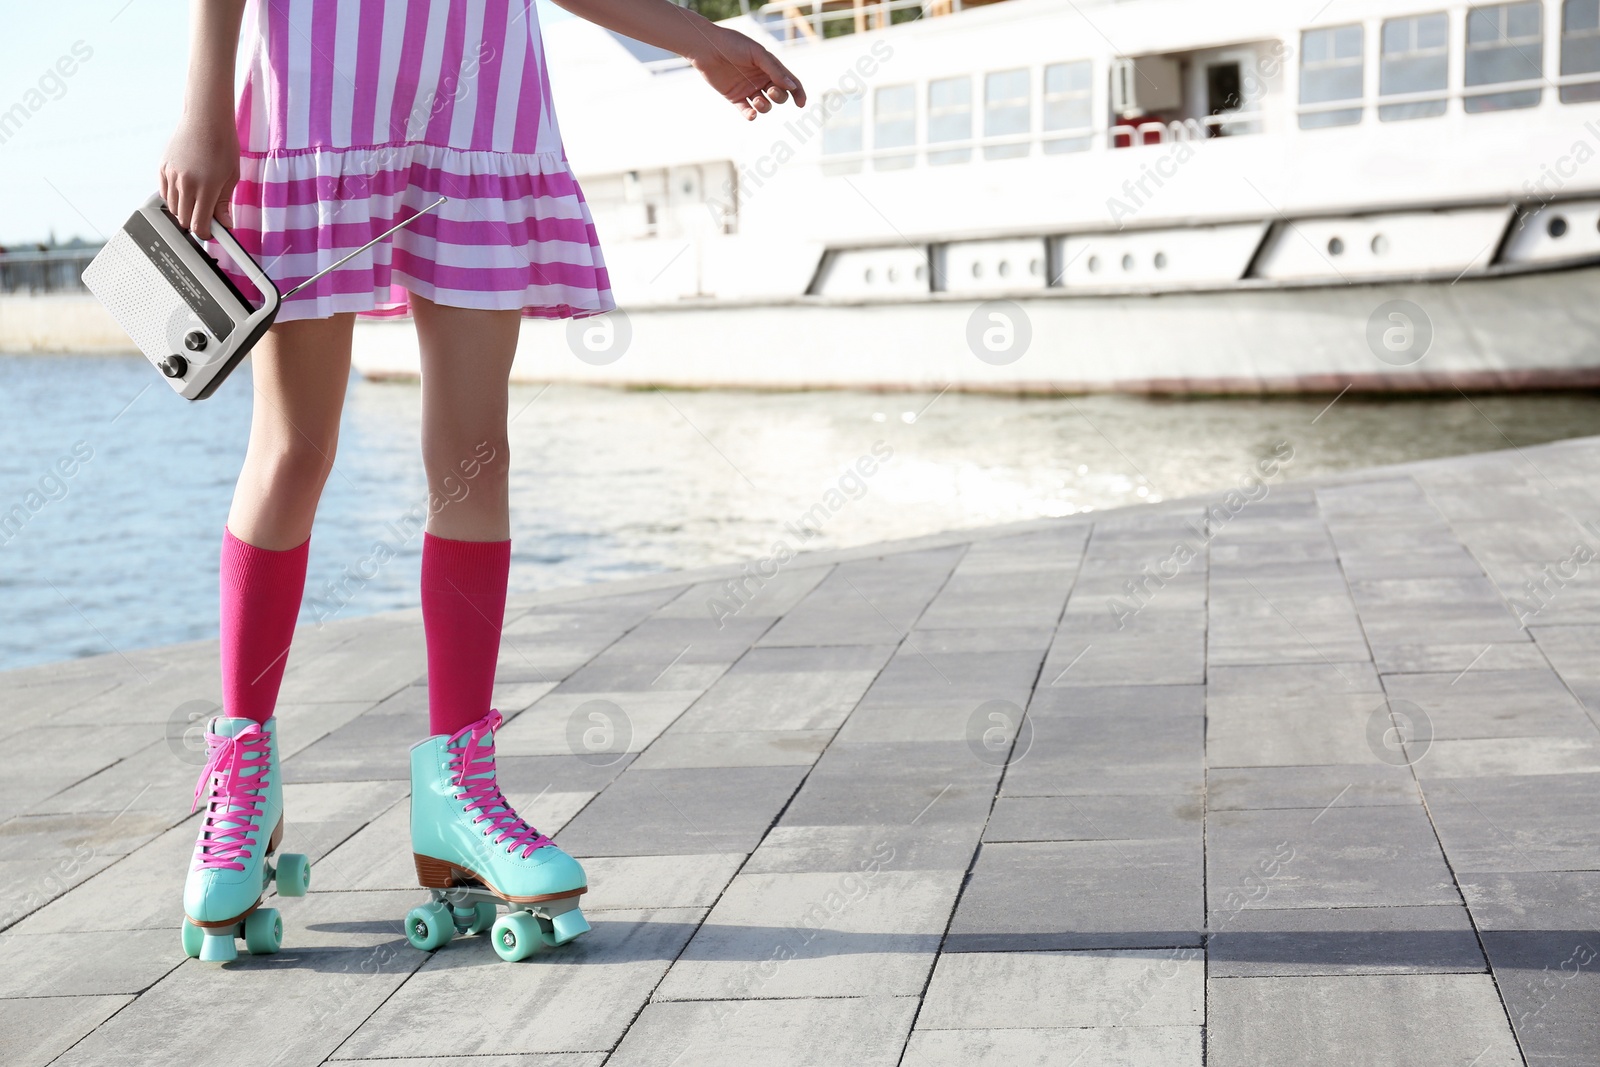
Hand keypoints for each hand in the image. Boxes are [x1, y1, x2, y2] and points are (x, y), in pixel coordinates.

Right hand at [159, 108, 239, 238]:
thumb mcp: (231, 177)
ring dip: (184, 210)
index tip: (211, 233)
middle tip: (208, 216)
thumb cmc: (222, 144)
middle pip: (184, 219)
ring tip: (198, 200)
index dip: (206, 234)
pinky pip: (165, 193)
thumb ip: (224, 203)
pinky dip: (174, 198)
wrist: (206, 119)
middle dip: (196, 222)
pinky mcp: (162, 168)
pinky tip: (186, 191)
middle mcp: (185, 183)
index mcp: (205, 188)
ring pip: (173, 208)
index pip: (199, 225)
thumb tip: (225, 224)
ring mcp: (171, 175)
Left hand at [688, 25, 805, 119]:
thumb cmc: (732, 45)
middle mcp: (761, 79)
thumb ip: (774, 70)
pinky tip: (751, 114)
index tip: (801, 103)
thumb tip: (791, 86)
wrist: (706, 48)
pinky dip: (751, 115)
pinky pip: (747, 111)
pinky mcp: (735, 98)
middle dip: (779, 97)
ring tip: (757, 100)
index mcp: (770, 67)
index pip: (789, 82)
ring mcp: (748, 89)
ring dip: (765, 106)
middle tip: (770, 91)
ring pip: (765, 106)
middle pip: (779, 96)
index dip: (798, 93)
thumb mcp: (757, 54)